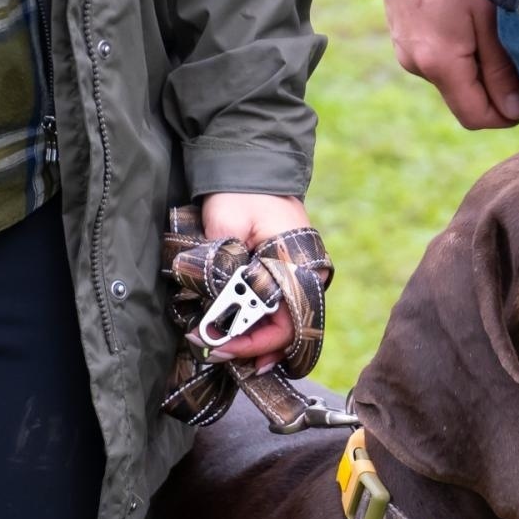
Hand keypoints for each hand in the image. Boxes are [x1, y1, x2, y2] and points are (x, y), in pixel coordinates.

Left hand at [200, 192, 311, 373]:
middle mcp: (305, 279)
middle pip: (286, 330)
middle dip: (253, 349)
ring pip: (281, 323)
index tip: (220, 345)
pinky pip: (274, 308)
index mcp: (300, 270)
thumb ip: (224, 271)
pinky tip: (234, 332)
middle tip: (217, 354)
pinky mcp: (281, 273)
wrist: (249, 164)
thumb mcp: (227, 230)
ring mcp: (295, 278)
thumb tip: (213, 314)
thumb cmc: (240, 193)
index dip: (256, 342)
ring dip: (254, 340)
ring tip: (223, 350)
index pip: (287, 324)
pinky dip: (255, 323)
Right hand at [383, 0, 518, 128]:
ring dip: (479, 68)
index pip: (477, 118)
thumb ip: (501, 67)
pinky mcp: (403, 37)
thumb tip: (514, 111)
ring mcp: (405, 51)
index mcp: (439, 63)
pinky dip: (461, 53)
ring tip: (493, 32)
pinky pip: (439, 60)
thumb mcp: (489, 15)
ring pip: (454, 80)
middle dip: (496, 91)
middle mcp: (417, 64)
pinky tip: (470, 22)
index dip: (507, 115)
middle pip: (466, 102)